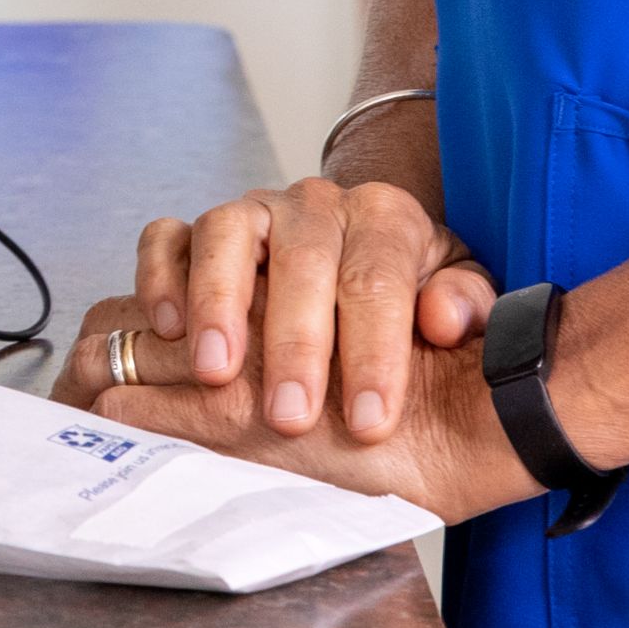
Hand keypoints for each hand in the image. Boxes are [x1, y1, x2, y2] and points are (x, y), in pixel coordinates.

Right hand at [71, 174, 509, 504]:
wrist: (366, 264)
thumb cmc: (412, 302)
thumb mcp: (462, 304)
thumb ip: (468, 306)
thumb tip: (441, 317)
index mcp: (386, 217)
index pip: (380, 279)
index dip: (375, 354)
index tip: (369, 423)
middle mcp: (316, 204)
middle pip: (303, 259)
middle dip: (296, 344)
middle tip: (290, 418)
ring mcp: (253, 212)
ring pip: (226, 232)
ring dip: (218, 304)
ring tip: (216, 374)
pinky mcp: (198, 232)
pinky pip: (166, 237)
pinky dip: (160, 276)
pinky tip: (169, 329)